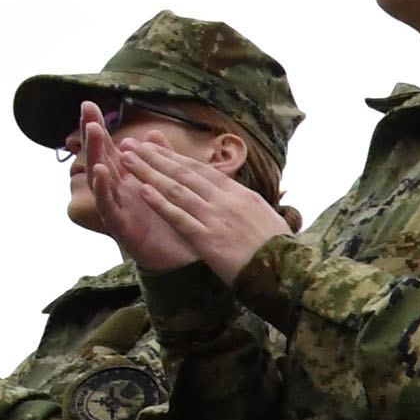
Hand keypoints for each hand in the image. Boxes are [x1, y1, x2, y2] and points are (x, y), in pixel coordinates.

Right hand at [77, 110, 199, 269]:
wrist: (185, 260)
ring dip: (95, 155)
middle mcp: (118, 193)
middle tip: (87, 112)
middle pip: (100, 159)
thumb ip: (160, 161)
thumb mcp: (168, 187)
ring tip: (92, 133)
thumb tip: (151, 134)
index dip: (99, 128)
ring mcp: (117, 209)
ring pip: (100, 180)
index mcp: (128, 181)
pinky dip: (104, 189)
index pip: (109, 149)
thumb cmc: (173, 223)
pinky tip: (101, 171)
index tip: (89, 103)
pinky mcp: (121, 227)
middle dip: (92, 136)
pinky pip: (109, 206)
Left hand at [103, 130, 286, 283]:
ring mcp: (217, 219)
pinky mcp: (209, 240)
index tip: (155, 147)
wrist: (293, 275)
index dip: (175, 157)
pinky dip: (160, 203)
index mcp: (242, 195)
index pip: (202, 170)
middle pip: (184, 174)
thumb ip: (248, 207)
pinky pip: (179, 218)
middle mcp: (227, 201)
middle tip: (131, 144)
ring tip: (126, 160)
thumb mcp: (269, 221)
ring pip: (176, 190)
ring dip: (149, 173)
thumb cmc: (282, 253)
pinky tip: (141, 191)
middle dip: (155, 158)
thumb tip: (242, 200)